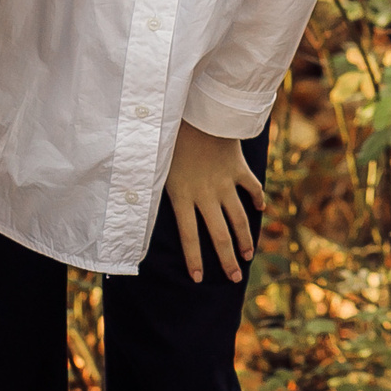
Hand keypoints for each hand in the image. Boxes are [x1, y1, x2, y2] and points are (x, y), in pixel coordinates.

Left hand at [165, 120, 263, 283]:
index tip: (200, 279)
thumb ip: (152, 188)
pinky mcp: (238, 168)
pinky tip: (260, 209)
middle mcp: (206, 195)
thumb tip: (130, 207)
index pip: (189, 237)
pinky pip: (251, 187)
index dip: (195, 260)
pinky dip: (257, 199)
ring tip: (248, 255)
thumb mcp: (157, 167)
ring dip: (244, 239)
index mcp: (183, 196)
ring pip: (238, 218)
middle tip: (235, 278)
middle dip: (227, 260)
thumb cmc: (170, 137)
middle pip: (220, 235)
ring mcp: (225, 182)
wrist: (199, 112)